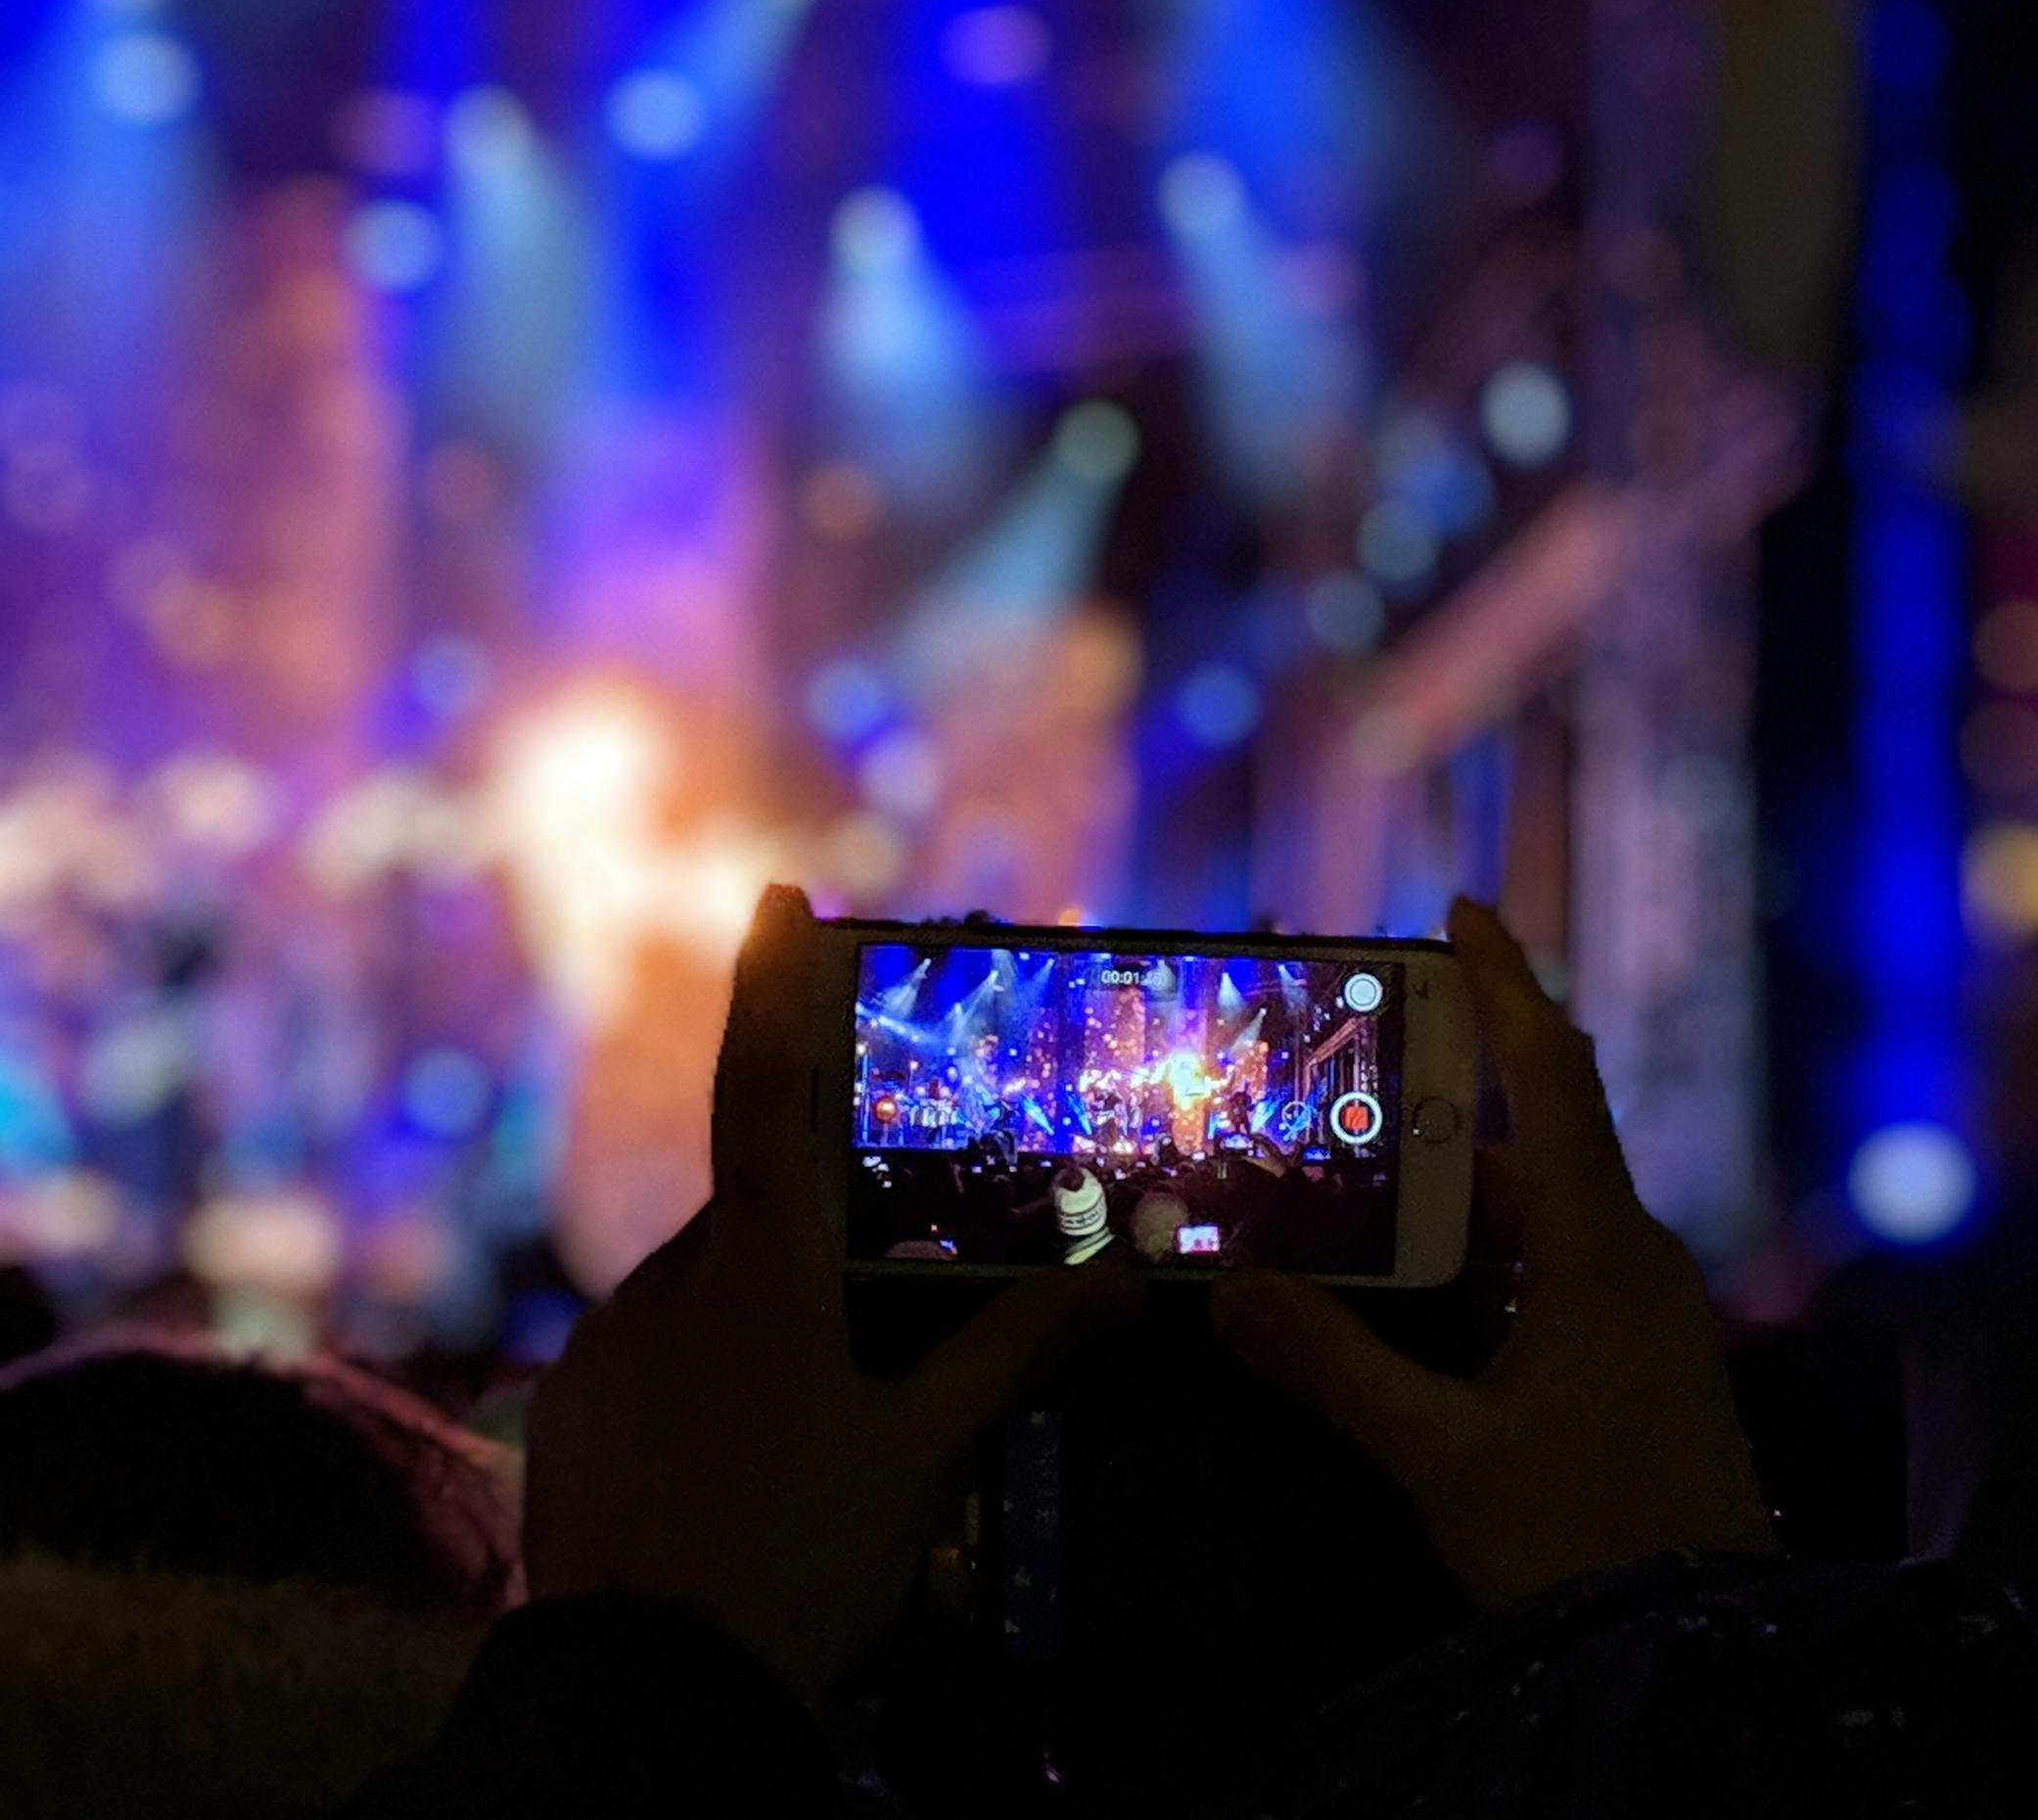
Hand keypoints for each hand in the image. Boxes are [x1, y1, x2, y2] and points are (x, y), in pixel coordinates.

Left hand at [524, 886, 1136, 1708]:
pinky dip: (702, 1374)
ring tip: (807, 1427)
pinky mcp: (566, 1411)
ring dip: (758, 1320)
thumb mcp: (922, 1455)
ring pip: (701, 1289)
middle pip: (752, 1211)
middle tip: (860, 1323)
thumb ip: (1013, 1349)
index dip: (775, 986)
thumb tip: (1120, 1278)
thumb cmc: (799, 1561)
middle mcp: (665, 1285)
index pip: (764, 1091)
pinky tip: (738, 1461)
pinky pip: (648, 1354)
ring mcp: (603, 1350)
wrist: (645, 1704)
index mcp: (755, 1272)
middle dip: (809, 1240)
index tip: (776, 896)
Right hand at [1211, 896, 1775, 1611]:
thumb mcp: (1440, 1453)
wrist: (1704, 1656)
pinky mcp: (1637, 1364)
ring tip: (1340, 1204)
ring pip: (1532, 1225)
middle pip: (1522, 1156)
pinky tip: (1406, 1300)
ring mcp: (1642, 1315)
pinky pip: (1548, 1278)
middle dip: (1426, 1128)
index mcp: (1601, 1247)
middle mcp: (1631, 1259)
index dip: (1508, 988)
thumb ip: (1333, 1365)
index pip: (1556, 1078)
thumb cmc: (1581, 1534)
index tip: (1461, 913)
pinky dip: (1475, 1269)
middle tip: (1328, 1105)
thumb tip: (1226, 1291)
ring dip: (1443, 1212)